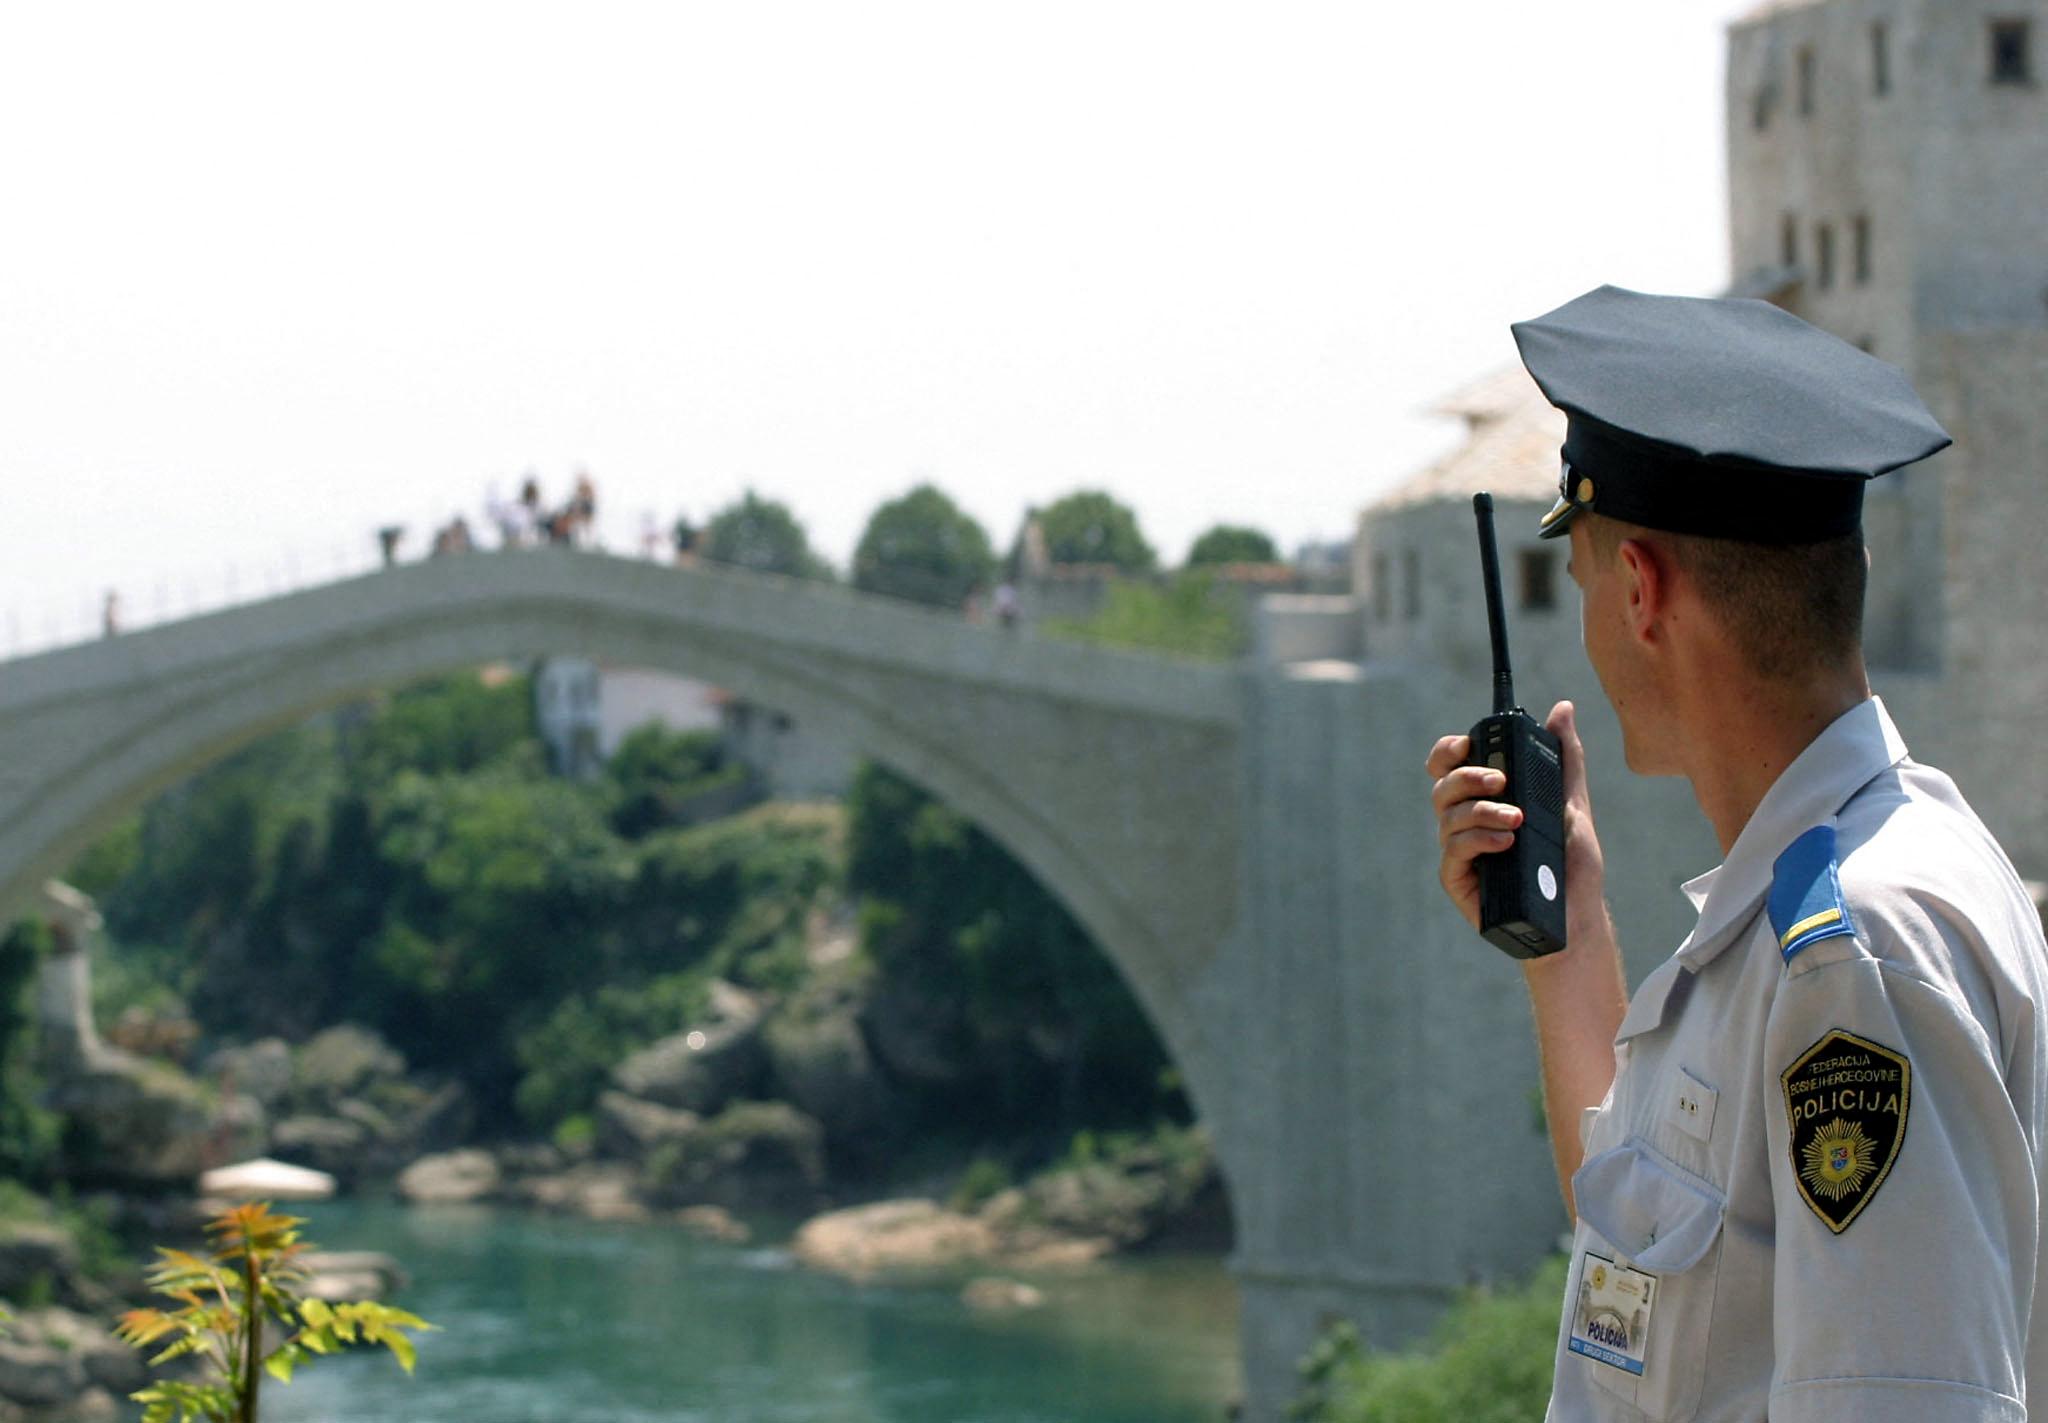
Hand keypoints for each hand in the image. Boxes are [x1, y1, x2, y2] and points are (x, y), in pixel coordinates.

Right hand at [1425, 700, 1604, 934]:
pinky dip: (1478, 839)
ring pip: (1448, 816)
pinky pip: (1453, 850)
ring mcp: (1460, 851)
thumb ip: (1564, 756)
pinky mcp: (1458, 879)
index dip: (1449, 750)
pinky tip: (1506, 843)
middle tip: (1500, 782)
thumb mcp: (1571, 802)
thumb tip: (1563, 708)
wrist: (1576, 916)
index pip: (1451, 765)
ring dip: (1481, 811)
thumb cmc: (1572, 865)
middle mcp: (1467, 822)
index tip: (1468, 743)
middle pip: (1443, 785)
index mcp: (1487, 800)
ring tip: (1516, 820)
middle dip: (1468, 776)